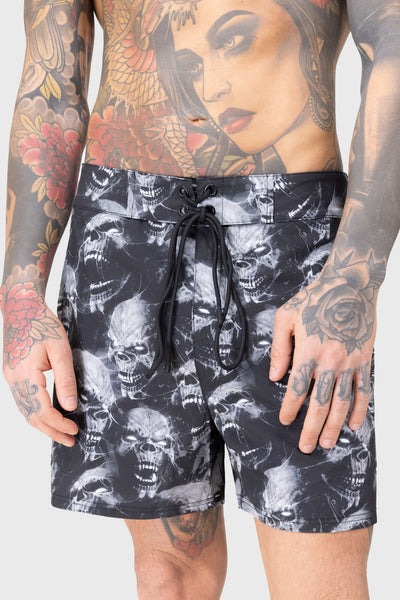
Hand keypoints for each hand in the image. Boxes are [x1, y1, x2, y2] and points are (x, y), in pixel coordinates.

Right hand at [2, 285, 78, 446]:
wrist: (20, 306)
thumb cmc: (41, 323)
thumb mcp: (61, 349)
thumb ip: (66, 379)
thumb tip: (70, 406)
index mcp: (25, 374)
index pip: (41, 410)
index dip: (58, 424)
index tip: (74, 429)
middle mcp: (13, 379)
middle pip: (31, 416)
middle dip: (51, 431)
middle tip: (70, 440)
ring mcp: (10, 377)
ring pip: (24, 411)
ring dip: (42, 424)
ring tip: (60, 432)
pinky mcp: (12, 374)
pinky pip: (22, 401)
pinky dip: (35, 412)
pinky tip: (47, 416)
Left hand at [269, 271, 375, 453]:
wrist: (350, 284)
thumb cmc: (315, 298)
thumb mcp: (286, 317)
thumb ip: (279, 348)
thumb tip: (274, 376)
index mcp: (308, 349)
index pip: (297, 388)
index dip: (290, 408)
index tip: (285, 420)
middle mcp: (330, 359)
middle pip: (320, 402)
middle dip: (311, 427)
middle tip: (306, 446)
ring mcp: (351, 361)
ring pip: (343, 401)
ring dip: (334, 425)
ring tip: (326, 442)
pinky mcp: (365, 359)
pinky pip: (363, 390)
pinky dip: (360, 410)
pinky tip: (354, 425)